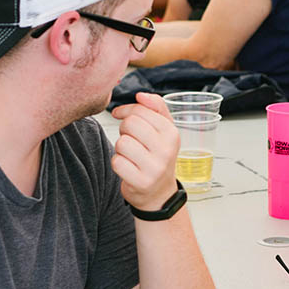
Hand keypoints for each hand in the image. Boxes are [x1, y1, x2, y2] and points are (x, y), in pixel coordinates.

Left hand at [109, 92, 180, 211]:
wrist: (159, 193)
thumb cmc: (158, 156)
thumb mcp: (164, 130)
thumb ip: (156, 107)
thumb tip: (140, 95)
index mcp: (172, 133)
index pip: (141, 110)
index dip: (126, 111)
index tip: (122, 115)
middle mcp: (166, 150)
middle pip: (130, 124)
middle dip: (125, 130)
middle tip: (131, 139)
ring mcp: (155, 167)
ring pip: (122, 143)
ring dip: (121, 148)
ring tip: (131, 155)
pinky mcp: (141, 182)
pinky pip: (117, 162)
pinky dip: (118, 163)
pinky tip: (128, 167)